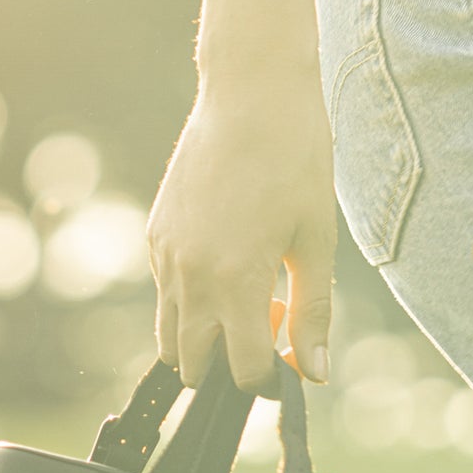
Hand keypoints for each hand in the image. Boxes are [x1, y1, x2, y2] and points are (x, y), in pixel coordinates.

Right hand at [146, 70, 337, 389]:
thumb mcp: (316, 240)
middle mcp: (189, 276)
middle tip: (271, 325)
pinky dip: (190, 301)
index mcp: (234, 281)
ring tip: (250, 297)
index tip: (290, 362)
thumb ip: (313, 312)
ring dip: (205, 335)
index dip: (269, 377)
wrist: (251, 94)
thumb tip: (314, 372)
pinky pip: (164, 292)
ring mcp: (165, 255)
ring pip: (170, 332)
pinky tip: (230, 264)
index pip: (242, 370)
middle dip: (230, 364)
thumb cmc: (295, 160)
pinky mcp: (156, 234)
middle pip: (194, 363)